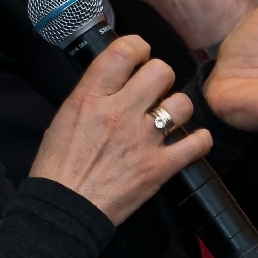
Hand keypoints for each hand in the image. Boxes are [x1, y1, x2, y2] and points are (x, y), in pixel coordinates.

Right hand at [29, 34, 210, 224]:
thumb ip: (92, 94)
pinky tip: (189, 142)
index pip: (124, 51)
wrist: (65, 210)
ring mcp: (143, 140)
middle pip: (161, 71)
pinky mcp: (159, 167)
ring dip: (177, 109)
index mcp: (91, 97)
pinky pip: (197, 143)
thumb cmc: (59, 166)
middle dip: (160, 78)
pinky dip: (198, 141)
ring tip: (168, 118)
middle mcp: (120, 113)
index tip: (139, 56)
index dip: (138, 48)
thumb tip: (115, 78)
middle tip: (153, 91)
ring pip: (182, 103)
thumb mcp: (65, 117)